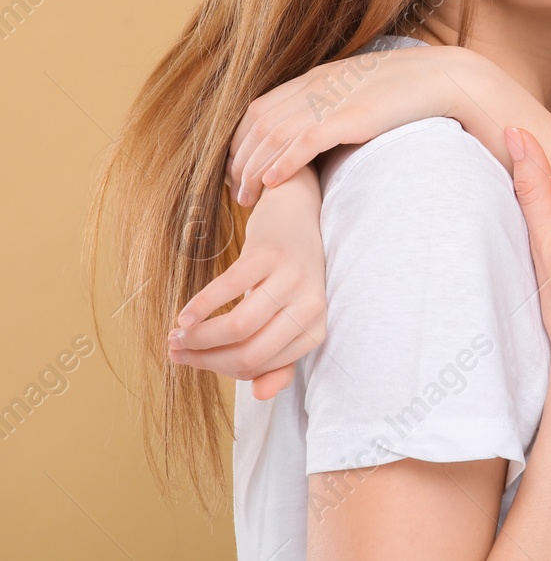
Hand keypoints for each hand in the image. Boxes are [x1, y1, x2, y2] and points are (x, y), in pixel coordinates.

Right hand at [169, 165, 326, 399]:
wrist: (297, 213)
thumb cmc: (288, 275)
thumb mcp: (289, 318)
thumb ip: (279, 360)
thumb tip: (261, 396)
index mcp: (315, 329)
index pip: (260, 366)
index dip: (221, 369)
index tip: (193, 361)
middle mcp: (310, 306)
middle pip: (248, 353)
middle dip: (205, 359)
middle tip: (176, 352)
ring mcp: (291, 278)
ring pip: (237, 327)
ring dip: (198, 337)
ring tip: (176, 336)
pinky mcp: (268, 254)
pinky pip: (227, 289)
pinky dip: (200, 308)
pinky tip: (184, 316)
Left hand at [227, 44, 488, 206]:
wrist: (442, 77)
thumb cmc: (405, 89)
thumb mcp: (358, 92)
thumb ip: (332, 106)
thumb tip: (315, 134)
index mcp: (315, 80)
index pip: (259, 110)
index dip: (242, 142)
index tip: (239, 168)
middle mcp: (315, 87)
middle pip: (258, 125)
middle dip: (240, 161)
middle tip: (237, 192)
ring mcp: (332, 101)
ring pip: (273, 136)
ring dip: (254, 169)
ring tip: (248, 197)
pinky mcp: (351, 118)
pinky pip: (306, 141)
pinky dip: (284, 161)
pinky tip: (273, 181)